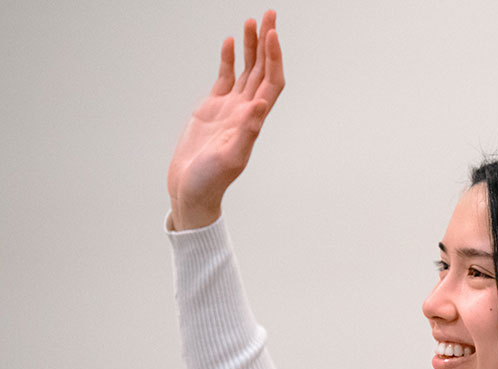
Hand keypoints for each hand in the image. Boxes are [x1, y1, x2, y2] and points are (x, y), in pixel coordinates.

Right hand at [167, 11, 284, 229]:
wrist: (191, 190)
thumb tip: (262, 105)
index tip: (273, 33)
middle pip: (263, 69)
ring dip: (251, 46)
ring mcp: (230, 108)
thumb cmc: (211, 180)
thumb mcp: (231, 157)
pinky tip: (231, 43)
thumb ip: (248, 131)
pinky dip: (230, 60)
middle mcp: (247, 110)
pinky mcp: (212, 108)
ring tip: (253, 21)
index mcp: (255, 119)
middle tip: (270, 13)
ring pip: (246, 70)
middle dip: (268, 41)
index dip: (274, 57)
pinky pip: (226, 78)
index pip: (272, 80)